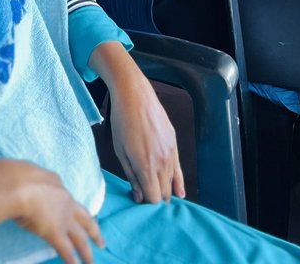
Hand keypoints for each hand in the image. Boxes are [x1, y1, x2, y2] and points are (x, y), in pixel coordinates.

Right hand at [13, 161, 105, 263]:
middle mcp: (65, 202)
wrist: (18, 185)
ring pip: (81, 238)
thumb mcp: (27, 175)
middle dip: (93, 230)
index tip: (71, 212)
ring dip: (87, 252)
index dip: (70, 207)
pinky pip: (67, 251)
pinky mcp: (56, 233)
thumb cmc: (16, 176)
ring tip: (91, 262)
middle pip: (85, 218)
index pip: (66, 197)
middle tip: (101, 242)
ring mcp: (63, 219)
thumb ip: (30, 182)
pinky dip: (73, 261)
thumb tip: (24, 187)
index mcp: (56, 184)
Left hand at [89, 42, 184, 204]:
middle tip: (146, 198)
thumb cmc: (122, 121)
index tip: (139, 201)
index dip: (147, 203)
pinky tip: (179, 192)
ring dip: (166, 190)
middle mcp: (162, 162)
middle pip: (164, 193)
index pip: (153, 198)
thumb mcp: (120, 151)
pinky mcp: (174, 143)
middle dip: (156, 198)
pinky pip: (179, 169)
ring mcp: (171, 152)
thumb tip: (139, 197)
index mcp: (146, 166)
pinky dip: (178, 182)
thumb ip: (131, 177)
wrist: (135, 95)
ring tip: (160, 195)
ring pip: (172, 182)